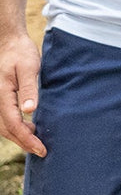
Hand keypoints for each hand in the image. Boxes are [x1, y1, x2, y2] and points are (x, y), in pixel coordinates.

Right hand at [0, 29, 43, 156]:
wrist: (8, 43)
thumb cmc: (20, 53)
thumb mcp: (28, 67)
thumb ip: (29, 88)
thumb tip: (30, 110)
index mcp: (1, 94)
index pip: (13, 124)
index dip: (27, 138)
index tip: (41, 148)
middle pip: (7, 129)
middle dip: (23, 142)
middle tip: (41, 151)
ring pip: (3, 126)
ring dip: (19, 136)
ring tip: (36, 142)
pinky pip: (4, 119)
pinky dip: (15, 127)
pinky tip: (28, 127)